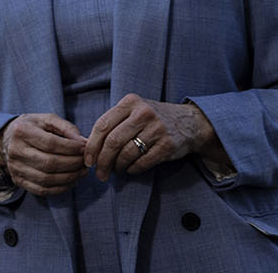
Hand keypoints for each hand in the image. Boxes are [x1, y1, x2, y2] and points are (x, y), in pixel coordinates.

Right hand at [0, 113, 86, 195]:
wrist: (7, 138)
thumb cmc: (32, 127)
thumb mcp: (47, 120)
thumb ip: (66, 127)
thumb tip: (83, 142)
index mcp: (21, 131)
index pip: (51, 143)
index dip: (71, 148)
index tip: (84, 148)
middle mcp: (15, 150)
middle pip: (49, 163)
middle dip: (73, 164)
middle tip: (85, 161)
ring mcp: (15, 168)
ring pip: (47, 179)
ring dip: (70, 177)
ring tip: (82, 171)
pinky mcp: (18, 180)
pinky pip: (43, 190)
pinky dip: (61, 188)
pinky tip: (72, 180)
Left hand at [85, 94, 220, 179]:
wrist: (189, 122)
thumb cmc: (152, 119)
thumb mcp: (133, 111)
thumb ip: (114, 123)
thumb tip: (90, 148)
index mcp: (129, 103)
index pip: (102, 125)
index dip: (92, 145)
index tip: (88, 160)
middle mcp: (143, 113)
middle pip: (113, 141)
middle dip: (103, 161)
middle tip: (100, 173)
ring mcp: (157, 129)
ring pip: (127, 153)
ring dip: (117, 167)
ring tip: (115, 172)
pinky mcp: (168, 145)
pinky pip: (144, 162)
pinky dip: (133, 169)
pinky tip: (129, 170)